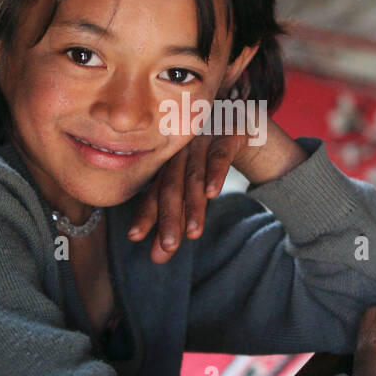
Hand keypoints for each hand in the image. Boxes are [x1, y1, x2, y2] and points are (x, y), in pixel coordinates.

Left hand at [128, 129, 251, 264]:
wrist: (242, 118)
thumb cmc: (210, 159)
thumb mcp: (193, 186)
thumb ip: (178, 219)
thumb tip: (158, 258)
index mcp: (170, 163)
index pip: (155, 192)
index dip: (145, 214)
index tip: (134, 237)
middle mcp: (181, 152)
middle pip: (172, 188)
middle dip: (168, 218)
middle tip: (168, 247)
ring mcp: (203, 142)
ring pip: (195, 176)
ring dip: (193, 205)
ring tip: (193, 233)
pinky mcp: (227, 134)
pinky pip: (220, 155)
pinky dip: (216, 174)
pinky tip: (213, 193)